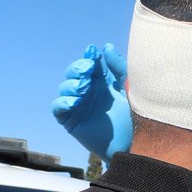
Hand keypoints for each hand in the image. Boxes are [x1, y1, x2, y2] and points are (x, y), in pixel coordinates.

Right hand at [51, 43, 131, 160]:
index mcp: (101, 81)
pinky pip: (58, 107)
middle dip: (78, 68)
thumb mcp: (128, 88)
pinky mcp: (70, 120)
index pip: (89, 63)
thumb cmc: (133, 117)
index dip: (89, 57)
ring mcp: (77, 105)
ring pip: (64, 87)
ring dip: (72, 84)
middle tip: (88, 70)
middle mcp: (87, 91)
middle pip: (73, 72)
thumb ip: (118, 68)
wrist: (131, 144)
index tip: (93, 53)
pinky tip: (74, 101)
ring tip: (84, 88)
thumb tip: (106, 47)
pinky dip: (62, 102)